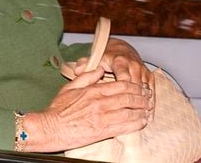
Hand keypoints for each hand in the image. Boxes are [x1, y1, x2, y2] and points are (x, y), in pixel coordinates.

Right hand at [21, 67, 152, 152]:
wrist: (51, 127)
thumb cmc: (58, 109)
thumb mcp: (69, 87)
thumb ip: (86, 77)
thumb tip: (100, 68)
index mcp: (93, 91)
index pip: (121, 85)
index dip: (135, 86)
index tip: (141, 87)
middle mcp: (100, 103)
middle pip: (129, 98)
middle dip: (142, 97)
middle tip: (149, 98)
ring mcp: (103, 117)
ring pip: (130, 112)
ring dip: (142, 110)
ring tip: (148, 109)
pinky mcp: (103, 131)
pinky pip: (125, 126)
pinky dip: (136, 123)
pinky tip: (142, 121)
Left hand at [74, 38, 154, 117]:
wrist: (120, 50)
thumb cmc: (104, 58)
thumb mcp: (93, 59)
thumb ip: (85, 65)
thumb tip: (77, 70)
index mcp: (119, 61)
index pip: (123, 78)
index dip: (123, 92)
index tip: (119, 105)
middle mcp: (133, 65)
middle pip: (137, 85)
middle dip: (135, 101)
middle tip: (132, 117)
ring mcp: (143, 70)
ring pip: (146, 89)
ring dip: (145, 104)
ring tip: (142, 119)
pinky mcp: (149, 76)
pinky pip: (152, 90)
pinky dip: (151, 103)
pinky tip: (149, 115)